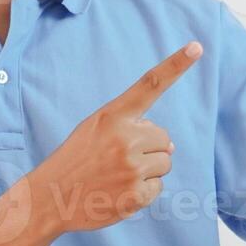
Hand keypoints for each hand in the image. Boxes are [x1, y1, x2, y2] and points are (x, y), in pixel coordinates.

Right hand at [29, 41, 202, 233]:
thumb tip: (171, 148)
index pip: (150, 85)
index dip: (175, 65)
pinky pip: (158, 187)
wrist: (49, 198)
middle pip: (163, 138)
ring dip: (148, 170)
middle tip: (118, 158)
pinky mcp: (135, 196)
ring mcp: (131, 169)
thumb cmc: (76, 159)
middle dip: (149, 148)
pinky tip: (119, 191)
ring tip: (118, 175)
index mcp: (113, 116)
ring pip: (164, 163)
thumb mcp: (95, 129)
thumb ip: (132, 129)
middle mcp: (125, 139)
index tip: (196, 47)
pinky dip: (143, 191)